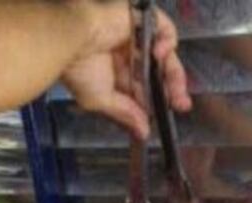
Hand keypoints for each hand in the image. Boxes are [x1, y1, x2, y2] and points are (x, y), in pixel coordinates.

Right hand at [61, 1, 191, 139]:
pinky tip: (158, 55)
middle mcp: (129, 54)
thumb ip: (125, 113)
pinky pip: (165, 30)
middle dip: (173, 90)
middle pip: (160, 73)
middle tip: (181, 105)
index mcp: (117, 73)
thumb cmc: (78, 69)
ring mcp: (137, 36)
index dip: (158, 101)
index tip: (166, 116)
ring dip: (175, 75)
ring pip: (167, 56)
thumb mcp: (100, 99)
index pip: (145, 88)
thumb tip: (143, 134)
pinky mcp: (142, 19)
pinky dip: (168, 43)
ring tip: (175, 91)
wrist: (70, 39)